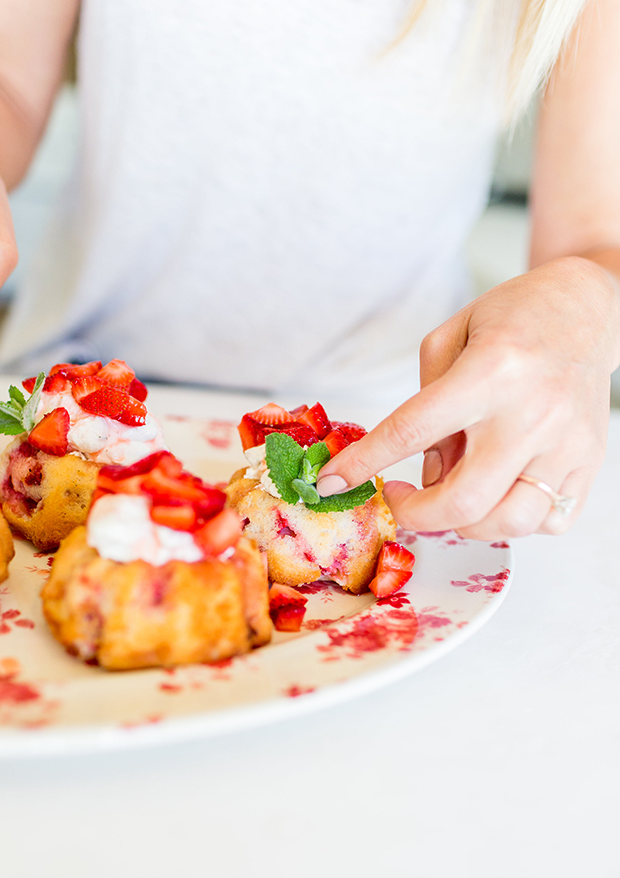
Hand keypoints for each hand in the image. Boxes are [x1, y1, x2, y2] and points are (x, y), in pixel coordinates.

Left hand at [316, 257, 619, 538]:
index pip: (410, 432)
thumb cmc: (513, 319)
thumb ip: (425, 409)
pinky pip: (548, 522)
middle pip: (462, 501)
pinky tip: (500, 491)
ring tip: (453, 493)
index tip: (333, 483)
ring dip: (465, 523)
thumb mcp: (449, 341)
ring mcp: (567, 444)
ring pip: (508, 523)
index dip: (364, 464)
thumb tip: (424, 477)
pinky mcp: (590, 463)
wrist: (587, 308)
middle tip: (399, 498)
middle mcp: (532, 413)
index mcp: (490, 372)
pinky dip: (515, 520)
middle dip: (415, 514)